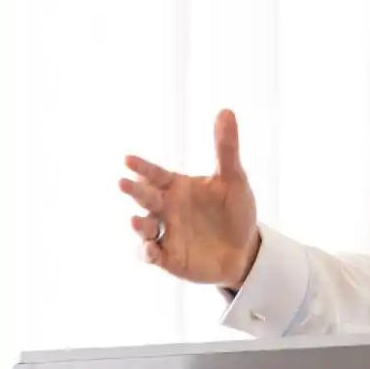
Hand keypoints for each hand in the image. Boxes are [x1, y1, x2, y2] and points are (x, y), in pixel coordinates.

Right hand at [119, 109, 260, 289]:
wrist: (245, 250)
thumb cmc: (235, 211)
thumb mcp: (233, 179)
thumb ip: (226, 148)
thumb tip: (226, 110)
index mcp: (177, 187)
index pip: (155, 174)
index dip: (142, 167)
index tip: (128, 160)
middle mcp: (166, 209)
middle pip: (146, 198)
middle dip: (135, 191)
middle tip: (124, 183)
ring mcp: (165, 233)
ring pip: (143, 228)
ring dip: (139, 224)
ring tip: (138, 220)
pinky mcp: (168, 257)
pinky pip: (152, 254)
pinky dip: (147, 252)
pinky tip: (149, 250)